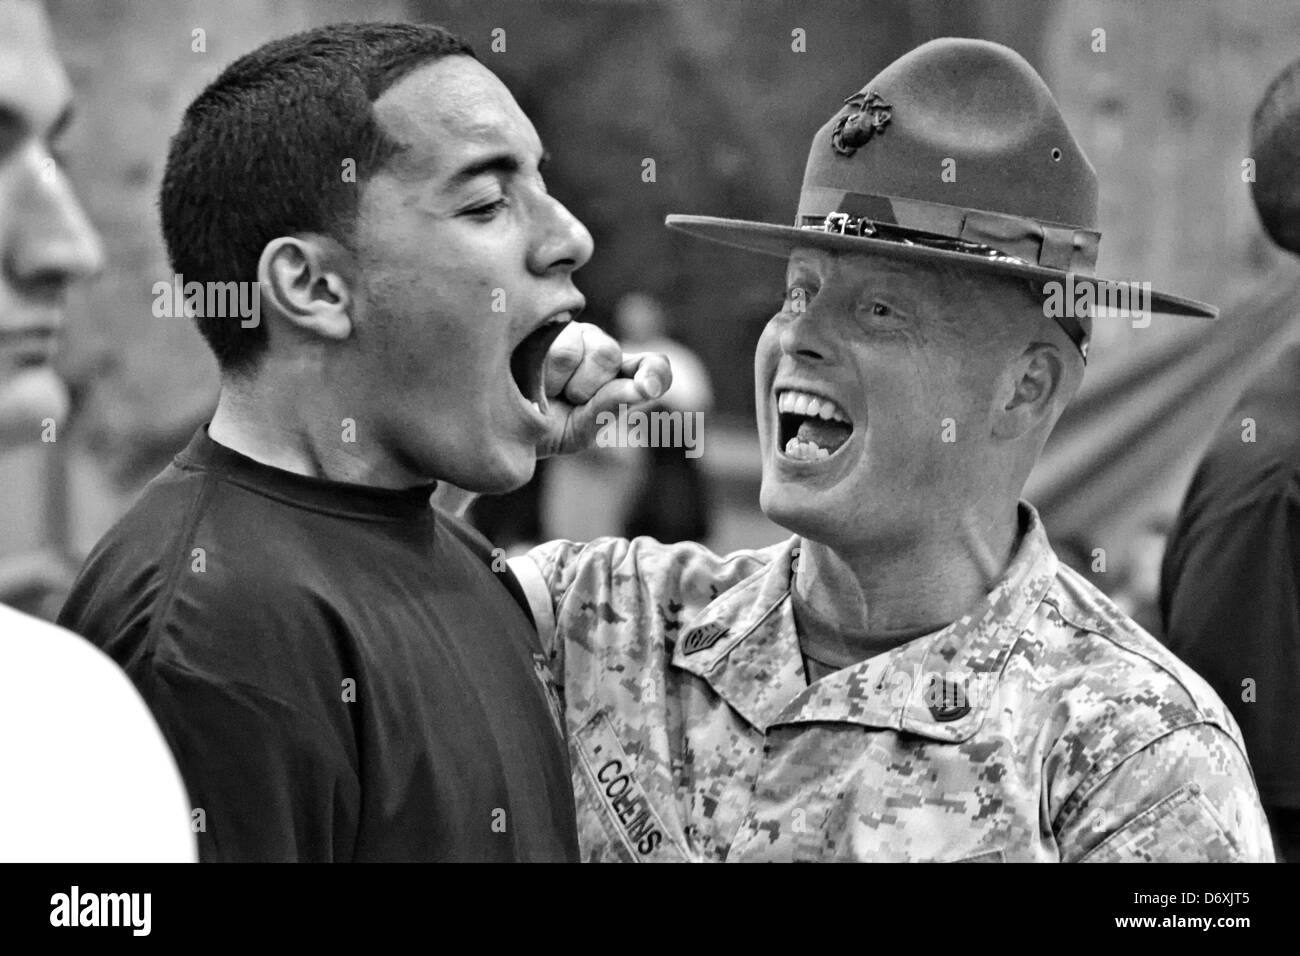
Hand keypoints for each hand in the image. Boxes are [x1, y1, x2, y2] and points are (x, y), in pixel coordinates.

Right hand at [535, 322, 671, 457]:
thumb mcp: (578, 429)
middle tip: (562, 401)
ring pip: (572, 351)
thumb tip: (644, 388)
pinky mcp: (533, 322)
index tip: (647, 388)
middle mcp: (593, 344)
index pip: (651, 366)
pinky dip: (536, 370)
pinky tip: (522, 376)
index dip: (653, 374)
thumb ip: (611, 407)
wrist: (494, 426)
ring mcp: (564, 329)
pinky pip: (543, 343)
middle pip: (607, 353)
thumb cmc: (539, 429)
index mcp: (614, 373)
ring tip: (536, 391)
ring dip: (554, 382)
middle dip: (586, 387)